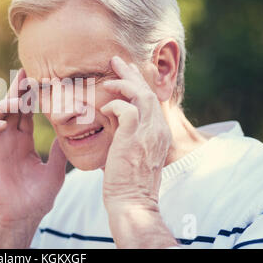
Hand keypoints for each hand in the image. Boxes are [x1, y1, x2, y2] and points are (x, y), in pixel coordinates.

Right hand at [0, 69, 67, 227]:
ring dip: (2, 105)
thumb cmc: (38, 197)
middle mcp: (8, 139)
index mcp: (23, 141)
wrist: (23, 216)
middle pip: (9, 108)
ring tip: (16, 101)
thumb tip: (71, 134)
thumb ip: (59, 151)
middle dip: (16, 90)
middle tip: (25, 74)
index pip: (24, 112)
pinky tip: (3, 123)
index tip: (37, 79)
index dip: (29, 95)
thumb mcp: (55, 169)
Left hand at [100, 56, 171, 211]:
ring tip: (107, 79)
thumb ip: (126, 129)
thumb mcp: (131, 149)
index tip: (125, 72)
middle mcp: (158, 130)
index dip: (137, 83)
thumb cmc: (126, 180)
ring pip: (141, 96)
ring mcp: (149, 133)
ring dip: (123, 84)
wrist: (132, 201)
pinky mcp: (134, 138)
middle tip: (116, 61)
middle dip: (131, 74)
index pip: (150, 99)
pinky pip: (126, 110)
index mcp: (159, 132)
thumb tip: (112, 112)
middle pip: (147, 92)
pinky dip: (114, 105)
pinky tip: (104, 109)